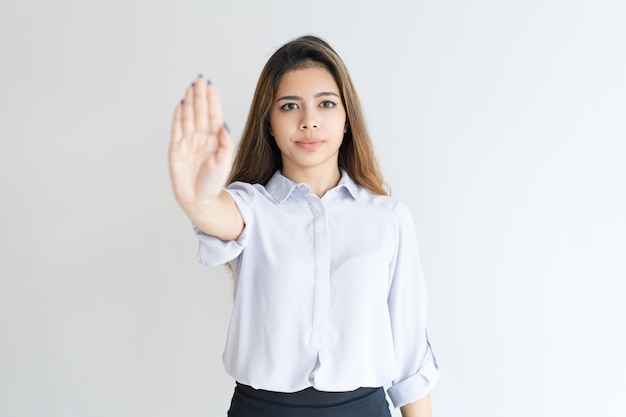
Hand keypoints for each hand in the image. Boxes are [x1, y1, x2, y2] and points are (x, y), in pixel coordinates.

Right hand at [169, 76, 233, 212]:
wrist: (198, 199)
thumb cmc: (213, 182)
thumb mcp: (225, 162)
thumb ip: (226, 144)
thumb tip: (224, 125)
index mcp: (215, 140)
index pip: (214, 115)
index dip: (212, 100)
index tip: (211, 86)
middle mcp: (202, 138)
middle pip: (200, 112)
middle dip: (200, 96)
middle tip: (199, 79)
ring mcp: (188, 142)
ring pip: (188, 117)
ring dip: (189, 102)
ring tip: (190, 87)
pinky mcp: (176, 148)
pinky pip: (177, 129)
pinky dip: (178, 116)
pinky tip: (180, 105)